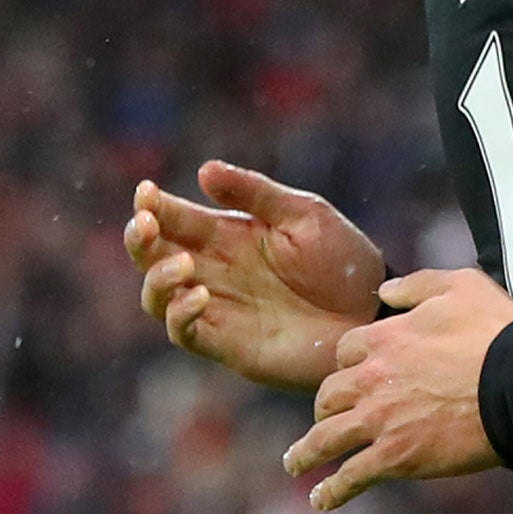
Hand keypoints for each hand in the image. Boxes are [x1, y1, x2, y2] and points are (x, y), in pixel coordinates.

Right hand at [125, 160, 385, 393]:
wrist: (372, 310)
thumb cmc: (341, 260)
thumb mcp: (303, 215)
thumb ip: (256, 194)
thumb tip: (204, 170)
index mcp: (228, 235)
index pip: (176, 219)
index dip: (153, 206)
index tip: (146, 191)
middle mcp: (214, 271)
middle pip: (154, 256)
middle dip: (140, 239)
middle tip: (145, 223)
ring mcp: (218, 308)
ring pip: (158, 297)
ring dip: (157, 278)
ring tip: (182, 263)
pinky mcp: (228, 343)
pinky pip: (185, 333)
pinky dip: (181, 315)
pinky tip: (198, 295)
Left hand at [283, 269, 512, 510]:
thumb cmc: (497, 333)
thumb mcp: (462, 285)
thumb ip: (417, 285)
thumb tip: (384, 291)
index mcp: (385, 339)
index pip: (347, 351)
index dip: (349, 362)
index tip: (353, 372)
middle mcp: (372, 380)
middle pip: (328, 395)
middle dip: (324, 406)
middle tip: (325, 418)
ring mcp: (380, 421)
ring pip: (325, 439)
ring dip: (306, 452)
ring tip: (296, 463)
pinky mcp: (395, 457)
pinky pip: (351, 477)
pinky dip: (332, 491)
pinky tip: (322, 499)